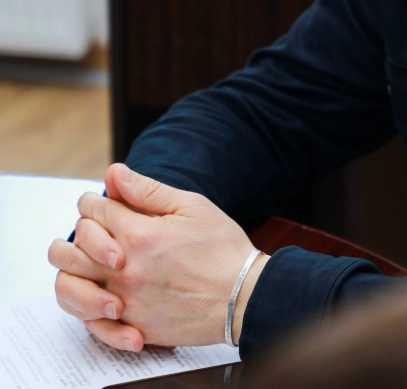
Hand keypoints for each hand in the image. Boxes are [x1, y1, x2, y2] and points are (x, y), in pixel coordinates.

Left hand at [48, 164, 269, 350]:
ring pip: (71, 283)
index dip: (93, 201)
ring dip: (75, 265)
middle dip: (82, 229)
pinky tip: (101, 289)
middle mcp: (125, 269)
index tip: (100, 201)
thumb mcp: (191, 206)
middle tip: (95, 227)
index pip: (93, 210)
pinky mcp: (130, 326)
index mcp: (139, 234)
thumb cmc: (222, 249)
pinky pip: (87, 318)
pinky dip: (85, 301)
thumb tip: (114, 173)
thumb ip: (147, 190)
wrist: (243, 297)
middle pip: (74, 245)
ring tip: (90, 258)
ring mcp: (125, 301)